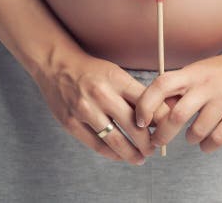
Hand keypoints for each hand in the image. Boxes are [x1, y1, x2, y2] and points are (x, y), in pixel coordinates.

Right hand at [31, 50, 170, 164]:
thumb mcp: (115, 73)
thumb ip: (134, 94)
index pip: (147, 106)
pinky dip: (112, 154)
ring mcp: (84, 110)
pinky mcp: (71, 123)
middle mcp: (101, 95)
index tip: (166, 130)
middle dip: (149, 143)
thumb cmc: (90, 71)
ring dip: (132, 154)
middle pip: (135, 127)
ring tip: (140, 158)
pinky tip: (119, 155)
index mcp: (116, 80)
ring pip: (116, 141)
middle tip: (154, 148)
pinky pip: (97, 145)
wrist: (56, 65)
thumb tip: (158, 118)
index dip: (160, 122)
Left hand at [133, 47, 221, 152]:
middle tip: (157, 142)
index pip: (161, 85)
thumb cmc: (219, 72)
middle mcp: (206, 85)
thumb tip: (153, 113)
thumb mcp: (196, 73)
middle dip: (163, 134)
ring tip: (190, 137)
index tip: (140, 121)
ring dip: (189, 139)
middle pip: (177, 115)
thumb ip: (178, 90)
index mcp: (191, 73)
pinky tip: (205, 144)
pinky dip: (207, 146)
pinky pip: (218, 138)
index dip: (146, 104)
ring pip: (198, 130)